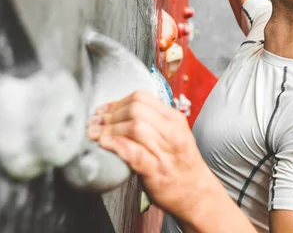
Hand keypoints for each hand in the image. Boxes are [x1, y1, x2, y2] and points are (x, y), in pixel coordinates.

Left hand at [86, 91, 220, 224]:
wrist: (199, 195)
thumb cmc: (181, 165)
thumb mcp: (173, 136)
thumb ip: (153, 123)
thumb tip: (118, 113)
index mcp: (174, 119)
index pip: (142, 98)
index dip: (117, 102)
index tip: (103, 110)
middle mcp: (172, 132)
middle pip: (135, 109)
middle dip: (110, 115)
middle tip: (94, 123)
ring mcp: (166, 151)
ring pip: (134, 127)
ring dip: (109, 129)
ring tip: (94, 134)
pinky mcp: (157, 171)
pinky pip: (134, 152)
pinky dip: (116, 145)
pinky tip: (104, 145)